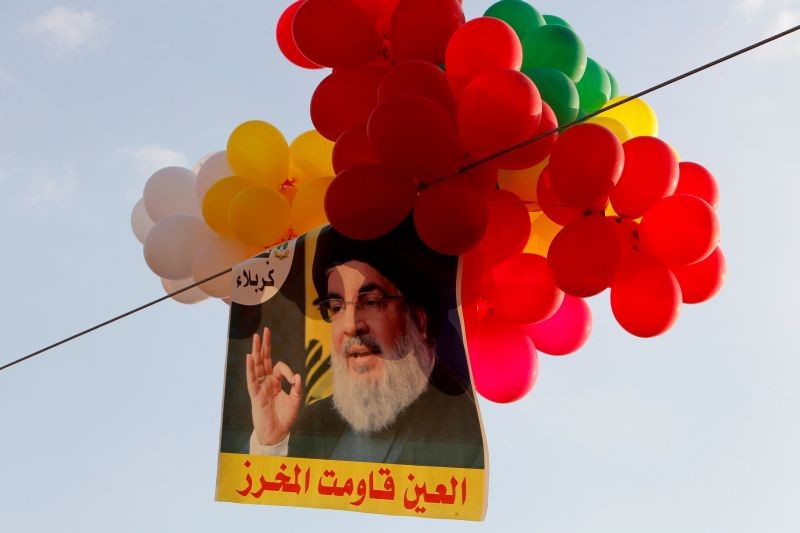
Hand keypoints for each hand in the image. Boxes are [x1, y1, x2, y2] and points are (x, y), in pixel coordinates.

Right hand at [245, 326, 302, 445]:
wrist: (276, 434)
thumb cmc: (285, 418)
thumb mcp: (296, 402)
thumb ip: (297, 388)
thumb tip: (298, 376)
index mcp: (276, 383)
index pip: (279, 367)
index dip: (288, 371)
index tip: (294, 380)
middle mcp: (266, 382)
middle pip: (264, 360)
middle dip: (265, 345)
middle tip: (265, 330)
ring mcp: (260, 387)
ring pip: (257, 366)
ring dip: (257, 351)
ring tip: (256, 337)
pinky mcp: (255, 395)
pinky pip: (251, 379)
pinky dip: (250, 368)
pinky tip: (250, 357)